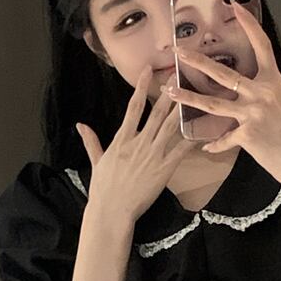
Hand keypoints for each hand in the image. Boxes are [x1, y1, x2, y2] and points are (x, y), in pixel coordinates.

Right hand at [76, 64, 199, 223]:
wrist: (112, 210)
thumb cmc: (103, 188)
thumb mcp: (96, 161)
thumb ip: (91, 141)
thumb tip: (80, 125)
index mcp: (122, 139)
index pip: (133, 107)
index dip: (141, 86)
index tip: (148, 70)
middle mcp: (139, 143)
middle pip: (157, 113)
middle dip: (168, 93)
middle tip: (177, 76)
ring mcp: (153, 156)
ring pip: (170, 127)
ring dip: (180, 109)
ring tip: (190, 94)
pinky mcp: (164, 170)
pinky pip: (181, 152)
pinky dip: (191, 141)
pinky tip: (200, 131)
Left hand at [163, 0, 280, 187]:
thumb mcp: (279, 102)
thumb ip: (260, 90)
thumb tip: (239, 84)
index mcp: (273, 81)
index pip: (261, 45)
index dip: (249, 25)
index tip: (236, 6)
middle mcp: (263, 93)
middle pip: (225, 74)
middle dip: (198, 61)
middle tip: (178, 51)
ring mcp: (255, 114)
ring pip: (214, 103)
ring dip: (188, 97)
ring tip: (170, 90)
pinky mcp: (248, 135)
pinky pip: (224, 138)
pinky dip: (215, 144)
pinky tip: (205, 145)